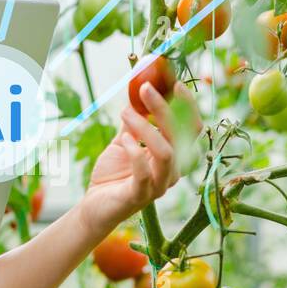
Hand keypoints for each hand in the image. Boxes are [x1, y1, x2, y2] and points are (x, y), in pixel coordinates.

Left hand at [77, 81, 200, 236]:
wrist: (95, 205)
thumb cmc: (114, 173)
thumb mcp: (124, 140)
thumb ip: (134, 120)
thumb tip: (137, 90)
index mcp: (174, 155)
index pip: (191, 128)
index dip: (187, 104)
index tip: (173, 82)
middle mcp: (172, 170)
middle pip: (181, 135)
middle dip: (164, 107)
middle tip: (144, 88)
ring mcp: (159, 185)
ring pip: (166, 152)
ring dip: (146, 127)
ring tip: (125, 112)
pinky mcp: (140, 196)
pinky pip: (144, 173)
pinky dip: (134, 151)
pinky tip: (123, 139)